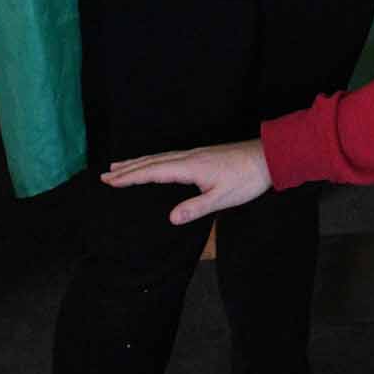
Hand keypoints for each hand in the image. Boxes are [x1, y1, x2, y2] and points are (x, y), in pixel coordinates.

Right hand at [102, 139, 271, 226]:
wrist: (269, 157)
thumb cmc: (248, 178)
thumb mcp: (223, 198)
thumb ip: (196, 208)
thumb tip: (170, 218)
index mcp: (189, 166)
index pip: (152, 172)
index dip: (130, 177)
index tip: (110, 181)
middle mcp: (188, 157)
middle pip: (151, 162)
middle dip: (127, 169)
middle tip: (104, 174)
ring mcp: (194, 154)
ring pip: (159, 157)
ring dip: (138, 162)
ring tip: (119, 166)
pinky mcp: (201, 155)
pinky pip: (168, 157)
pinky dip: (153, 160)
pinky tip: (153, 164)